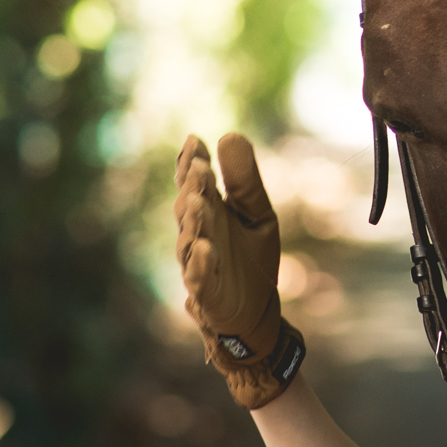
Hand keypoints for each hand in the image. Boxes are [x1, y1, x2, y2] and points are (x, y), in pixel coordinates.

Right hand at [174, 132, 296, 409]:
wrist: (257, 313)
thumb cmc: (252, 260)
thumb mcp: (257, 214)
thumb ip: (245, 180)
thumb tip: (230, 133)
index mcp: (209, 212)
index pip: (194, 182)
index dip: (190, 162)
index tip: (194, 141)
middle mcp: (198, 235)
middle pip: (189, 207)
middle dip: (192, 188)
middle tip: (198, 168)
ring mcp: (198, 264)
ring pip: (189, 240)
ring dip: (193, 221)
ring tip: (199, 202)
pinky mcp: (205, 293)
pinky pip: (197, 278)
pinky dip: (198, 264)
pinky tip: (205, 248)